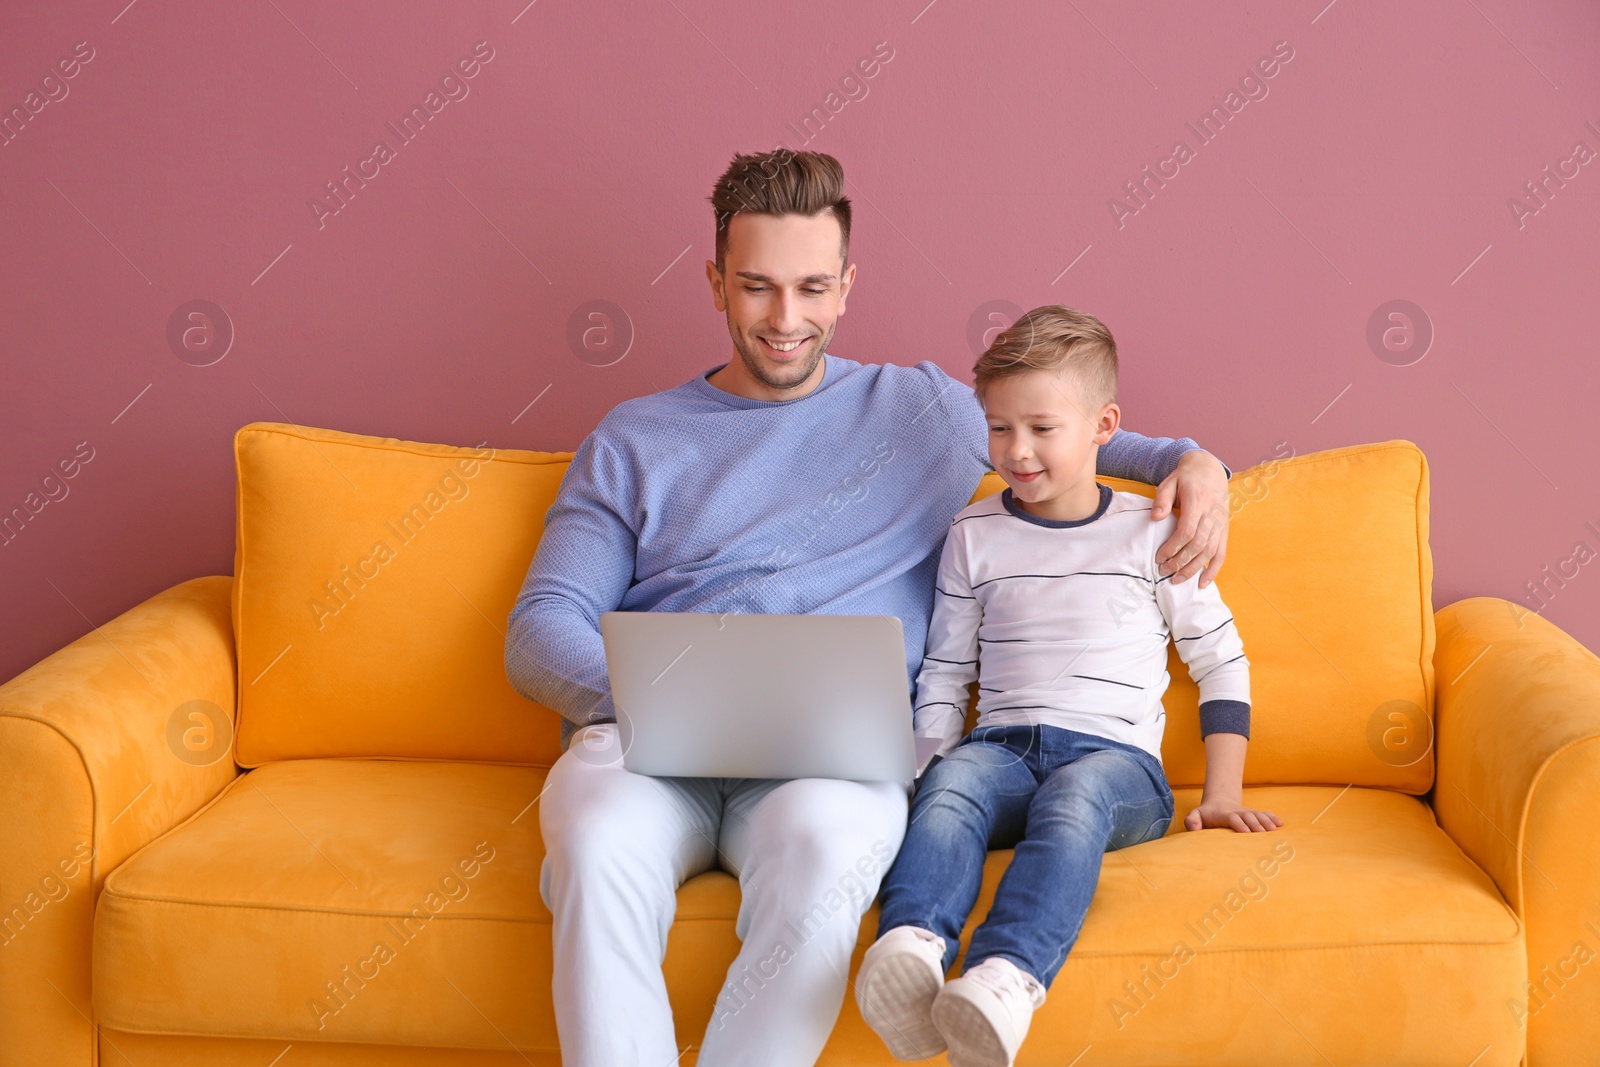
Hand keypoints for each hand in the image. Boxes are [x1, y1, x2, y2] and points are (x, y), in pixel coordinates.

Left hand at [1152, 450, 1228, 587]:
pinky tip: (1203, 583)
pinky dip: (1214, 570)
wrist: (1209, 470)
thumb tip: (1155, 518)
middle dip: (1180, 562)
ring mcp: (1221, 523)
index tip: (1159, 557)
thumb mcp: (1169, 482)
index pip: (1187, 531)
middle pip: (1199, 545)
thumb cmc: (1185, 478)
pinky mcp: (1225, 529)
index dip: (1173, 547)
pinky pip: (1222, 553)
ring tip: (1177, 580)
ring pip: (1211, 552)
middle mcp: (1212, 514)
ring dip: (1194, 569)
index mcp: (1198, 501)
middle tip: (1163, 571)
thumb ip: (1162, 499)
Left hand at [1184, 799, 1281, 832]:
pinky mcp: (1253, 814)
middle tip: (1264, 833)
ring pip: (1257, 814)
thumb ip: (1192, 820)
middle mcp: (1237, 812)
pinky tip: (1281, 823)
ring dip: (1266, 821)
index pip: (1232, 818)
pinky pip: (1264, 814)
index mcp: (1224, 814)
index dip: (1239, 824)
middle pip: (1248, 816)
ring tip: (1275, 830)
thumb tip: (1193, 829)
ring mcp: (1246, 812)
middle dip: (1255, 823)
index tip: (1246, 832)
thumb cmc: (1205, 814)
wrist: (1218, 803)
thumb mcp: (1195, 815)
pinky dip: (1272, 817)